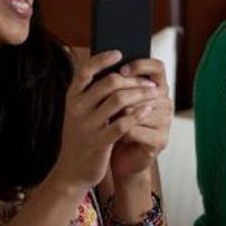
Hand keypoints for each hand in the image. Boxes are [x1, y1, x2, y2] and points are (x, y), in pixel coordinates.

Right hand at [51, 51, 163, 190]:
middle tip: (150, 82)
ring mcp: (87, 126)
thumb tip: (118, 72)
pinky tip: (148, 110)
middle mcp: (76, 109)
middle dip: (134, 80)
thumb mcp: (79, 114)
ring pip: (119, 100)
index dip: (103, 59)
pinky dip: (138, 114)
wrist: (71, 172)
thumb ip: (92, 95)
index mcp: (71, 98)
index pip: (85, 71)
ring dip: (140, 94)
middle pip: (109, 83)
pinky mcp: (99, 142)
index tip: (120, 53)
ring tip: (154, 94)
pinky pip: (122, 123)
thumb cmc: (82, 138)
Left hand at [108, 57, 173, 181]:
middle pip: (143, 90)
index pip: (157, 67)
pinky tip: (117, 136)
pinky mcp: (160, 140)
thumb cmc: (116, 124)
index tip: (121, 69)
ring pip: (136, 111)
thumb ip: (115, 85)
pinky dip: (121, 133)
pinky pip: (135, 130)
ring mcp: (166, 122)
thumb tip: (103, 67)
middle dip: (120, 97)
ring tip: (109, 122)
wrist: (120, 156)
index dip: (141, 65)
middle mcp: (166, 102)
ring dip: (118, 116)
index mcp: (157, 88)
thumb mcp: (115, 102)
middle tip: (104, 105)